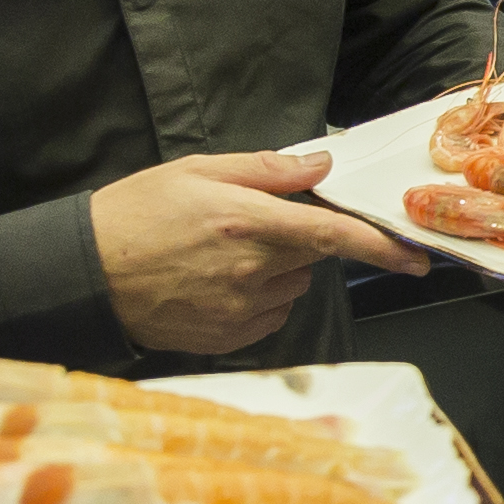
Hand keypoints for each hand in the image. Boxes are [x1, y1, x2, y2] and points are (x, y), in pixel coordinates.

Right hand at [88, 152, 418, 358]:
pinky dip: (259, 300)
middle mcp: (250, 271)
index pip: (333, 236)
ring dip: (278, 271)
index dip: (381, 247)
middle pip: (313, 258)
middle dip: (300, 240)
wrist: (86, 273)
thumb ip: (266, 169)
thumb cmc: (137, 214)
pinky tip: (216, 284)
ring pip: (291, 288)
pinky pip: (268, 317)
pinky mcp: (227, 338)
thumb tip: (321, 165)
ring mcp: (240, 311)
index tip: (416, 258)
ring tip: (222, 255)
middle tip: (251, 225)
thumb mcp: (197, 171)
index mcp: (247, 223)